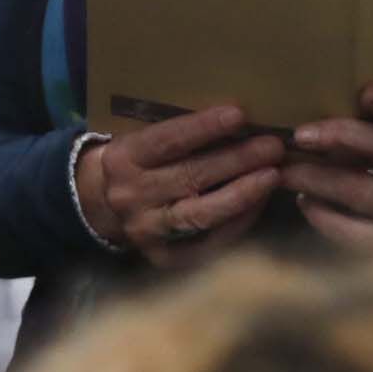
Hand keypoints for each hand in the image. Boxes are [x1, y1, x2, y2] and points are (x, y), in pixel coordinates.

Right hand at [78, 105, 287, 268]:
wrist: (99, 205)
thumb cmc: (136, 161)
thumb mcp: (140, 139)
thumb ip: (176, 133)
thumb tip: (237, 121)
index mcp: (123, 159)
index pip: (166, 141)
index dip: (203, 128)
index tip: (239, 115)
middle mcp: (131, 196)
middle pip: (189, 177)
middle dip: (236, 160)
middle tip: (273, 146)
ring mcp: (146, 230)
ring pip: (199, 214)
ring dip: (240, 194)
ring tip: (272, 175)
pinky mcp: (162, 257)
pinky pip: (205, 244)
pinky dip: (235, 224)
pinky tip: (258, 204)